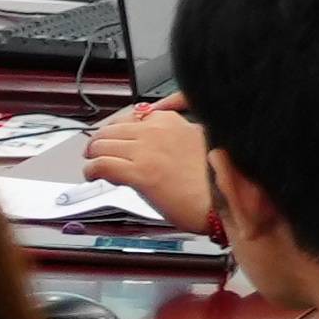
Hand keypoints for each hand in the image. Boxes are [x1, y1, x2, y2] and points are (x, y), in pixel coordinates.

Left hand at [83, 102, 221, 229]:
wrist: (227, 201)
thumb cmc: (217, 179)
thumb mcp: (202, 141)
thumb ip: (177, 134)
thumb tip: (157, 141)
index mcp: (172, 120)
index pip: (131, 116)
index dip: (117, 129)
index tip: (113, 138)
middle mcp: (157, 130)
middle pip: (112, 128)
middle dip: (100, 141)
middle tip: (95, 152)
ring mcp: (147, 150)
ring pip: (102, 144)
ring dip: (92, 154)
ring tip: (91, 164)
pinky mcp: (140, 172)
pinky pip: (101, 164)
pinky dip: (91, 169)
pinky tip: (92, 175)